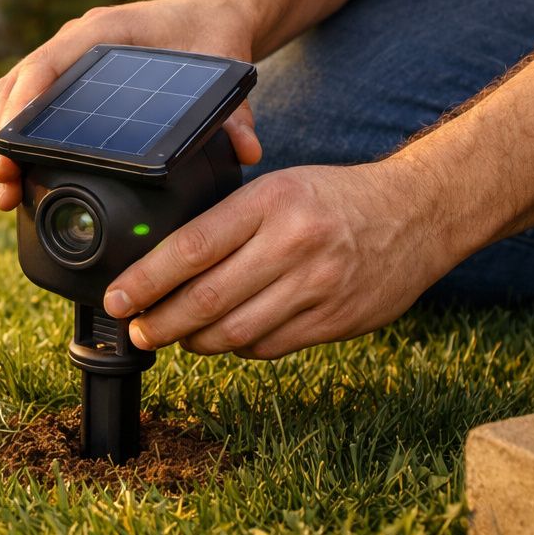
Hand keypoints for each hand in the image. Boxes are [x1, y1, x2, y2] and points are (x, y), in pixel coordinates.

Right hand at [0, 0, 262, 210]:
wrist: (211, 12)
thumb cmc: (212, 35)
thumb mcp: (226, 69)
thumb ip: (235, 111)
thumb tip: (247, 150)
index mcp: (104, 31)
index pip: (45, 66)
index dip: (20, 108)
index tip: (9, 149)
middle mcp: (76, 40)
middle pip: (17, 85)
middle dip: (2, 137)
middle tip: (4, 188)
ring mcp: (68, 56)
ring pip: (15, 93)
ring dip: (3, 139)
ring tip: (6, 192)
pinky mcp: (69, 75)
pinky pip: (29, 100)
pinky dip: (16, 134)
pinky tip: (20, 172)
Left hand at [101, 160, 452, 358]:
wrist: (417, 214)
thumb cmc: (334, 198)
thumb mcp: (280, 187)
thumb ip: (230, 221)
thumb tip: (165, 261)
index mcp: (271, 203)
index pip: (192, 247)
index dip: (145, 280)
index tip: (116, 299)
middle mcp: (293, 245)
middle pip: (206, 298)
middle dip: (159, 322)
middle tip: (136, 330)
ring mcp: (316, 288)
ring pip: (234, 332)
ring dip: (194, 342)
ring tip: (175, 336)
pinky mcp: (333, 321)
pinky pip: (267, 346)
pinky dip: (237, 347)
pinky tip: (226, 337)